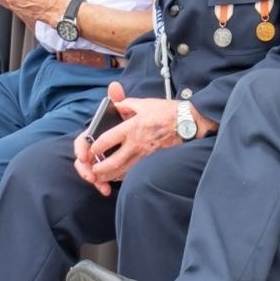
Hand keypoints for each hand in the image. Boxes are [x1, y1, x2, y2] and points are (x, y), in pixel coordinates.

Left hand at [73, 84, 187, 194]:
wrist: (188, 123)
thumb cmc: (167, 112)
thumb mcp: (144, 103)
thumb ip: (126, 104)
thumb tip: (115, 105)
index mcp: (131, 127)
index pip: (106, 140)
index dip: (95, 147)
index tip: (91, 149)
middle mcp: (136, 144)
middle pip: (112, 162)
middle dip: (99, 169)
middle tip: (92, 169)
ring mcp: (145, 155)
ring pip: (123, 172)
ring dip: (109, 176)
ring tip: (101, 176)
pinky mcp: (152, 162)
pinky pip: (135, 172)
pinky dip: (124, 177)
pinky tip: (119, 176)